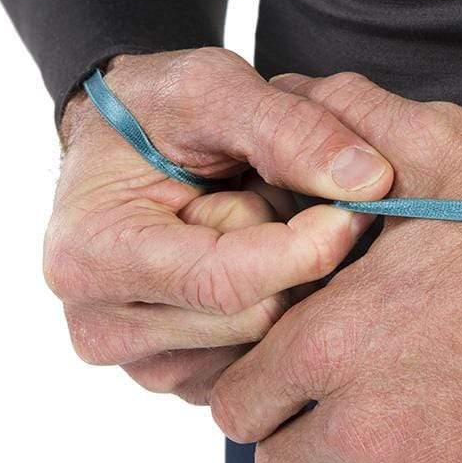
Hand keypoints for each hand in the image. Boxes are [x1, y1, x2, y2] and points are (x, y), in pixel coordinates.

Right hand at [45, 49, 392, 402]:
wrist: (120, 144)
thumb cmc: (156, 111)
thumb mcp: (214, 87)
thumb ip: (290, 129)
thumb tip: (370, 182)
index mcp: (91, 255)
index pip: (225, 282)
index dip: (307, 247)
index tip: (355, 206)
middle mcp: (103, 325)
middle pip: (255, 318)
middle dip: (292, 256)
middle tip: (280, 195)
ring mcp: (143, 361)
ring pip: (267, 345)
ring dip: (287, 280)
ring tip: (254, 220)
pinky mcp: (181, 375)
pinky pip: (263, 360)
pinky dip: (277, 306)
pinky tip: (253, 261)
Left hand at [210, 72, 461, 462]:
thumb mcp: (452, 148)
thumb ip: (354, 119)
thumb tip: (290, 91)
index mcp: (337, 343)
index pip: (236, 402)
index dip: (257, 379)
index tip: (291, 363)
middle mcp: (367, 427)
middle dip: (295, 434)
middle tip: (340, 396)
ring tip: (389, 436)